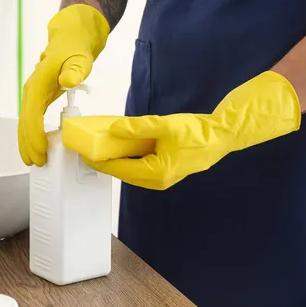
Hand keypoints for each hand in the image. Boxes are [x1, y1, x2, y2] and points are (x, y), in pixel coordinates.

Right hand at [18, 4, 109, 166]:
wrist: (71, 38)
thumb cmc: (74, 48)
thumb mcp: (79, 57)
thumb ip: (75, 69)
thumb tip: (67, 80)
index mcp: (38, 83)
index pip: (32, 114)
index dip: (35, 135)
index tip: (42, 150)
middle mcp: (31, 90)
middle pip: (24, 122)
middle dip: (28, 144)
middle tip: (37, 163)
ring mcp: (33, 95)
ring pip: (24, 123)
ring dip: (26, 142)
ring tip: (33, 161)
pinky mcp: (38, 98)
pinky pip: (31, 120)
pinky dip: (31, 134)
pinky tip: (37, 146)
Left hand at [83, 71, 300, 189]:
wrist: (221, 136)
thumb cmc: (198, 132)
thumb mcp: (164, 125)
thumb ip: (137, 128)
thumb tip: (114, 130)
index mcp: (157, 172)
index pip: (119, 169)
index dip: (99, 161)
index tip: (84, 153)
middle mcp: (158, 181)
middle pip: (123, 172)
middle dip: (104, 162)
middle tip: (88, 149)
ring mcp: (161, 179)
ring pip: (131, 171)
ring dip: (116, 160)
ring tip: (100, 147)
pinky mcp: (164, 172)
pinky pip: (140, 168)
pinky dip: (128, 159)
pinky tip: (121, 146)